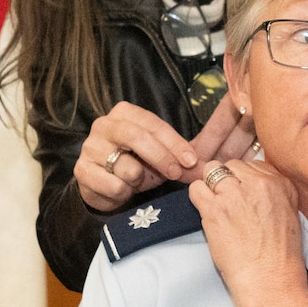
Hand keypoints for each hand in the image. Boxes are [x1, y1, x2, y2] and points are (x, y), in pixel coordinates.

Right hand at [76, 100, 255, 213]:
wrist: (106, 189)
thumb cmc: (141, 166)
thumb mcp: (164, 155)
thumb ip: (188, 150)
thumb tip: (225, 151)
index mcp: (125, 114)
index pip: (152, 123)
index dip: (174, 143)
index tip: (192, 160)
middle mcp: (104, 125)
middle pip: (135, 136)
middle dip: (161, 157)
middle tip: (177, 173)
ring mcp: (90, 147)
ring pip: (124, 165)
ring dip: (140, 178)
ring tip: (141, 181)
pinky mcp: (81, 171)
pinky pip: (111, 184)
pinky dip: (123, 192)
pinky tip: (123, 191)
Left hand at [189, 160, 305, 306]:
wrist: (271, 280)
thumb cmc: (280, 257)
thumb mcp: (290, 216)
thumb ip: (273, 195)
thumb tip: (251, 186)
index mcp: (282, 184)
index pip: (254, 164)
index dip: (244, 180)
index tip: (242, 194)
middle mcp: (260, 184)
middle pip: (232, 165)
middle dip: (227, 181)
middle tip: (229, 204)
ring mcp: (236, 194)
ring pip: (212, 171)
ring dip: (211, 188)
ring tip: (216, 208)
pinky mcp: (216, 208)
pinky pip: (197, 188)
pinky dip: (197, 199)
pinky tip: (207, 213)